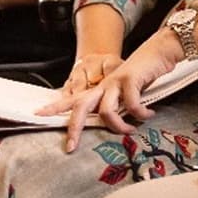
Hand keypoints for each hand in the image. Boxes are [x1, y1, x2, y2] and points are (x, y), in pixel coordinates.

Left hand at [36, 31, 181, 151]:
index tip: (38, 115)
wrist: (159, 51)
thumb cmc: (143, 73)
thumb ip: (117, 104)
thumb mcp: (126, 91)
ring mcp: (116, 81)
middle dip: (74, 128)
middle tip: (71, 146)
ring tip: (131, 130)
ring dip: (119, 126)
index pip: (73, 98)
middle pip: (81, 106)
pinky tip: (148, 114)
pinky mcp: (130, 80)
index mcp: (100, 88)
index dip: (55, 107)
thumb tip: (113, 124)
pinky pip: (132, 105)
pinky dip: (140, 114)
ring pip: (106, 111)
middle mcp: (104, 85)